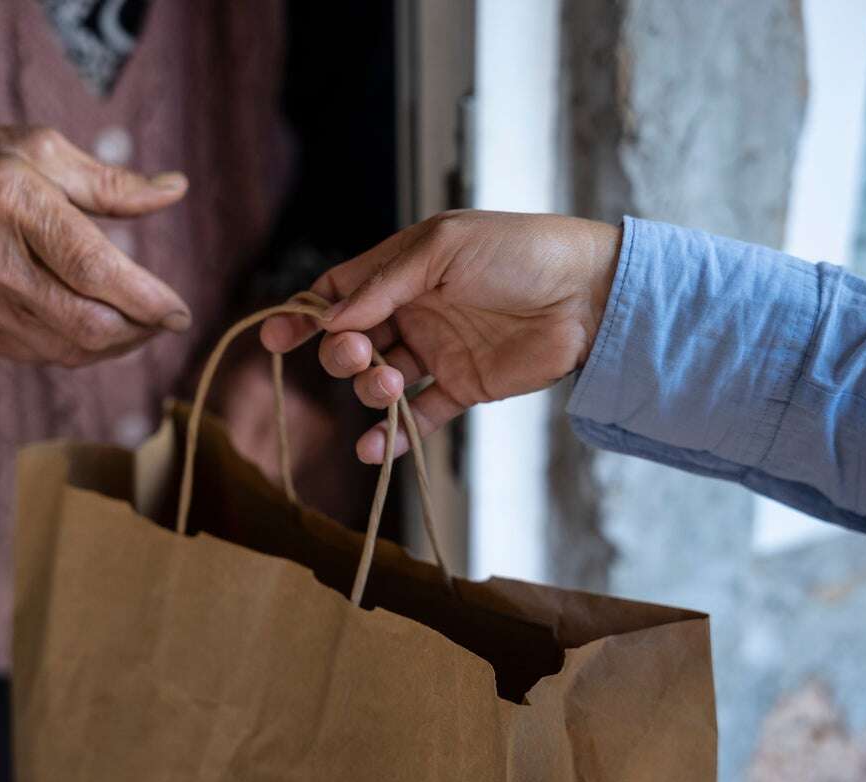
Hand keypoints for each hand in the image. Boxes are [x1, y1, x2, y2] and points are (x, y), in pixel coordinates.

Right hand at [0, 123, 190, 365]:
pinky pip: (37, 354)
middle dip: (138, 330)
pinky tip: (95, 327)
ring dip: (114, 345)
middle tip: (165, 321)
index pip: (94, 269)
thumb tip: (176, 189)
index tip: (181, 312)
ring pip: (65, 348)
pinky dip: (78, 347)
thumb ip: (112, 183)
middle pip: (84, 322)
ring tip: (138, 324)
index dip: (146, 300)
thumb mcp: (44, 149)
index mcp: (11, 199)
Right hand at [259, 210, 621, 462]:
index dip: (306, 315)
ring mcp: (437, 352)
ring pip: (380, 381)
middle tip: (358, 356)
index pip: (341, 293)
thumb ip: (385, 283)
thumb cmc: (519, 251)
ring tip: (391, 386)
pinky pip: (418, 417)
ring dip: (371, 390)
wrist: (588, 294)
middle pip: (353, 341)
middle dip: (342, 354)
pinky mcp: (463, 387)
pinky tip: (374, 448)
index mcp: (404, 270)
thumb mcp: (444, 248)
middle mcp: (414, 311)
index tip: (277, 338)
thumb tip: (332, 318)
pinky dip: (393, 435)